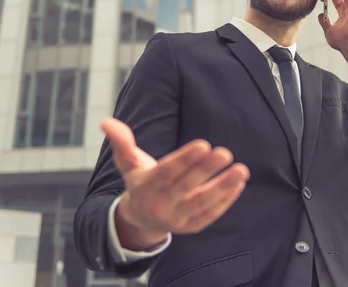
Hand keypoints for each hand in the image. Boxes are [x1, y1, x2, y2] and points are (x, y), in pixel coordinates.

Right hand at [102, 118, 249, 250]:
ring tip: (241, 170)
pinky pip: (210, 213)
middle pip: (187, 186)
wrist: (143, 219)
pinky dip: (226, 200)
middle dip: (206, 170)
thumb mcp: (130, 163)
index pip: (167, 173)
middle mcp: (161, 205)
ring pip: (202, 203)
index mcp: (146, 187)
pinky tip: (239, 183)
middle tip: (225, 152)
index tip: (203, 144)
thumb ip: (122, 142)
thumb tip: (106, 122)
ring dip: (223, 187)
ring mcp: (178, 218)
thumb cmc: (141, 182)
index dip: (184, 160)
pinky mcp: (192, 226)